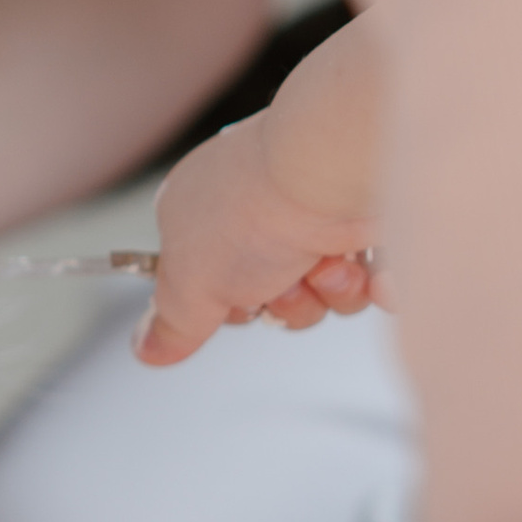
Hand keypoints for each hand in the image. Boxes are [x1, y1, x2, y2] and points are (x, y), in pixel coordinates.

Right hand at [138, 112, 380, 364]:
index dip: (226, 304)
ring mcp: (314, 211)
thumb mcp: (191, 283)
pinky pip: (371, 278)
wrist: (334, 170)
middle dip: (285, 303)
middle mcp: (258, 207)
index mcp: (200, 210)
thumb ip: (172, 324)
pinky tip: (370, 271)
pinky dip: (374, 283)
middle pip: (271, 295)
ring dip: (329, 292)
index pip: (209, 281)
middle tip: (286, 283)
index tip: (236, 301)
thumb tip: (148, 352)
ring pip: (324, 292)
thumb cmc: (252, 214)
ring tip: (330, 263)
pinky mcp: (365, 217)